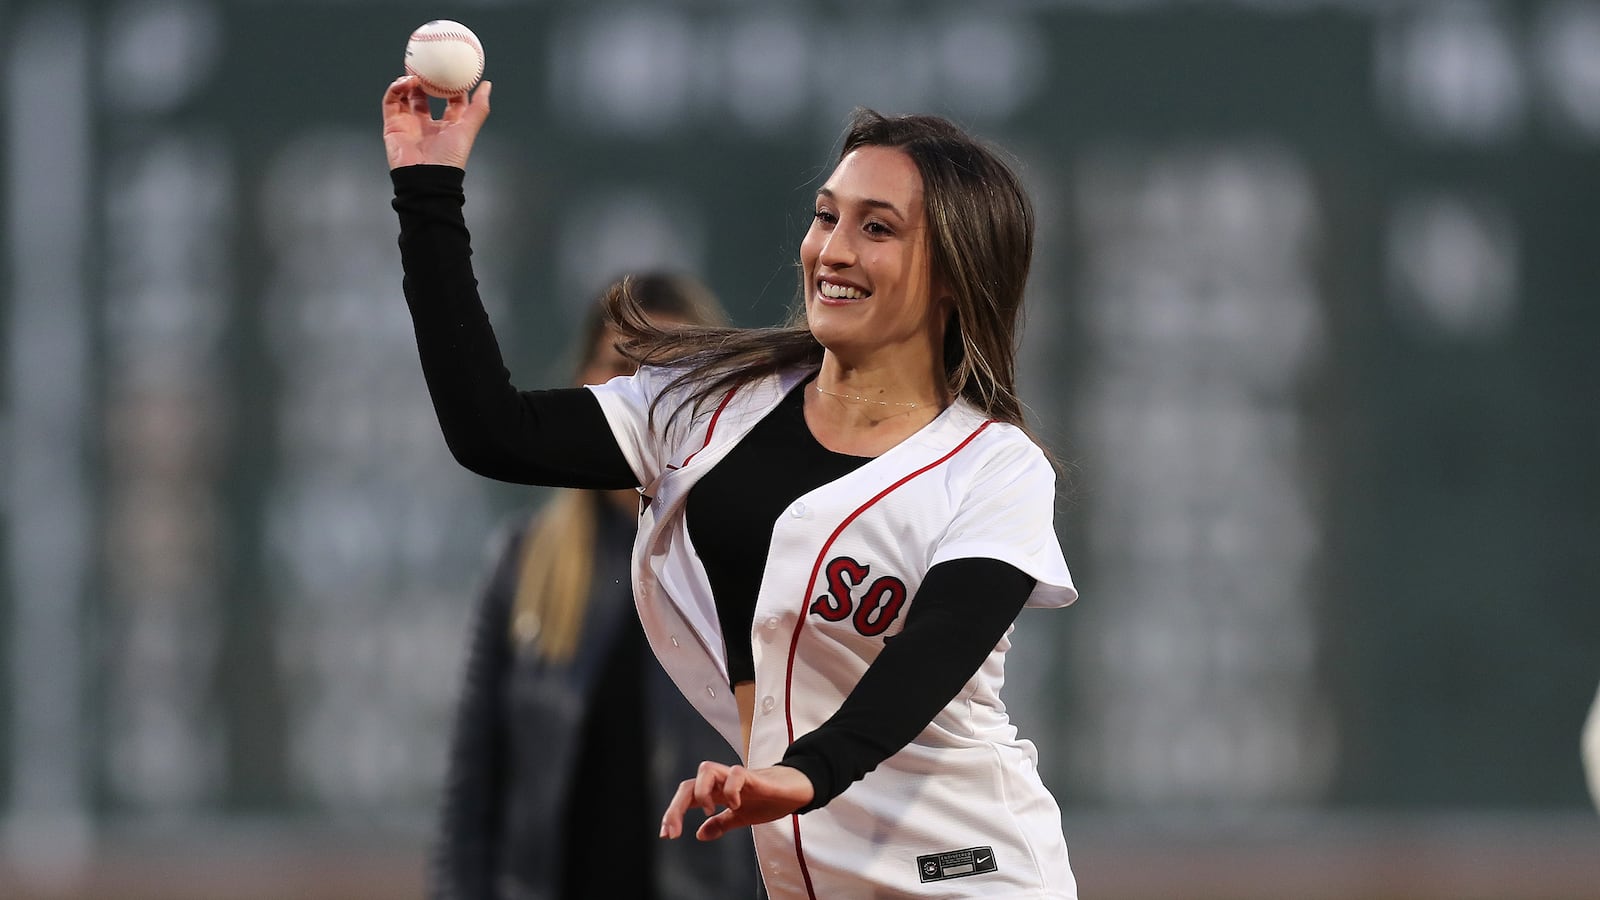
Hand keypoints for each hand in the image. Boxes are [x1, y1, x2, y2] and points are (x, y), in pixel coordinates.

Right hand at [381, 75, 491, 170]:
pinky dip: (396, 88)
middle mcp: (427, 124)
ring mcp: (409, 124)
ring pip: (406, 96)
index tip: (454, 68)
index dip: (452, 85)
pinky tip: (406, 81)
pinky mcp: (393, 125)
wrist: (425, 177)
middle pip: (425, 96)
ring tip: (415, 72)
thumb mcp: (468, 129)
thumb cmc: (449, 158)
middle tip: (428, 62)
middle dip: (426, 79)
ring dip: (409, 81)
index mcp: (448, 126)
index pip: (450, 101)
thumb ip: (478, 108)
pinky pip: (391, 101)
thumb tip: (487, 85)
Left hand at [660, 762, 815, 841]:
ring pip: (707, 770)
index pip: (687, 797)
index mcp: (717, 793)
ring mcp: (737, 777)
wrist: (796, 789)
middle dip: (676, 807)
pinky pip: (736, 774)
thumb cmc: (768, 798)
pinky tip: (735, 804)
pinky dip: (731, 790)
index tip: (666, 835)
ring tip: (709, 810)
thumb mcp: (741, 817)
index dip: (673, 813)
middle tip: (673, 830)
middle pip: (689, 784)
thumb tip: (699, 834)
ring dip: (702, 792)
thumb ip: (721, 824)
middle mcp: (722, 782)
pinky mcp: (754, 777)